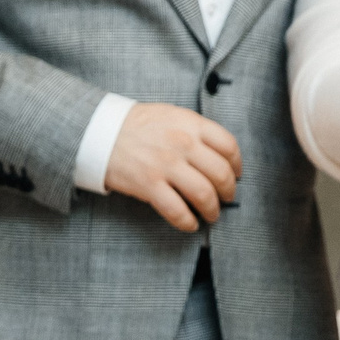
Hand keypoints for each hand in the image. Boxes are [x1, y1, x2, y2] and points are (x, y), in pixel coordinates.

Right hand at [105, 102, 242, 232]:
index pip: (229, 146)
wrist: (102, 133)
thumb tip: (218, 154)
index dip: (237, 165)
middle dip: (228, 191)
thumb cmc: (138, 125)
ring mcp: (166, 165)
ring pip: (204, 194)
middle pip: (221, 174)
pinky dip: (188, 222)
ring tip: (211, 214)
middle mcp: (183, 144)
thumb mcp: (172, 115)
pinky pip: (177, 211)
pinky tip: (190, 224)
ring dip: (212, 210)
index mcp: (191, 124)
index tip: (236, 175)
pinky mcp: (149, 185)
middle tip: (225, 199)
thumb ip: (196, 130)